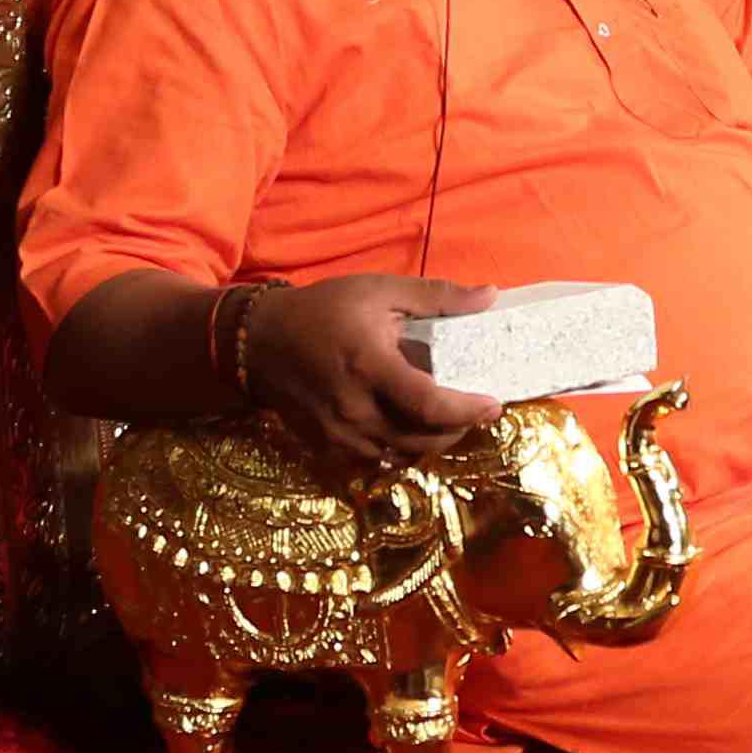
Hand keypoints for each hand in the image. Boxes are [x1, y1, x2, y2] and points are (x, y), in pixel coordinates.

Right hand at [242, 275, 502, 484]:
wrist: (259, 341)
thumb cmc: (323, 310)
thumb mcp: (380, 290)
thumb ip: (437, 296)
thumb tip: (491, 295)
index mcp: (370, 367)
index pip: (429, 406)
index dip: (467, 411)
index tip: (493, 403)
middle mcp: (355, 409)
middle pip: (421, 440)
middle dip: (456, 430)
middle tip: (474, 411)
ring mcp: (338, 435)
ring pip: (400, 456)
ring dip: (429, 444)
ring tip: (444, 421)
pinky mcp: (325, 448)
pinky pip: (374, 462)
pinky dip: (398, 451)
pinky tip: (407, 431)